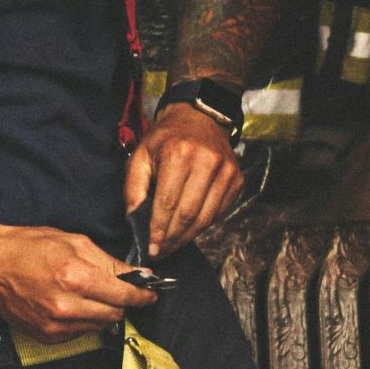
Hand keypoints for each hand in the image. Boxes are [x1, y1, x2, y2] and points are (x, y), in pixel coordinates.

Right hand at [0, 224, 159, 344]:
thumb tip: (135, 275)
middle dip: (120, 302)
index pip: (124, 295)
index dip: (142, 294)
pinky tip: (68, 303)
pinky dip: (81, 320)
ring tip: (83, 292)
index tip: (150, 293)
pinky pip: (78, 333)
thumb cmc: (27, 247)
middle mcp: (66, 305)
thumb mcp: (72, 241)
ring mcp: (55, 324)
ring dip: (100, 311)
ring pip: (99, 326)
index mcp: (75, 276)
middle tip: (113, 289)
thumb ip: (107, 261)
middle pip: (115, 314)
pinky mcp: (46, 335)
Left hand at [123, 103, 242, 258]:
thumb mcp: (141, 154)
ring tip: (173, 245)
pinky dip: (203, 226)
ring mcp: (226, 171)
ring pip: (206, 218)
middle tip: (161, 251)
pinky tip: (189, 230)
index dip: (159, 229)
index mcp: (179, 154)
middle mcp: (206, 162)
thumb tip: (133, 219)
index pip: (168, 202)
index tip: (152, 247)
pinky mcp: (236, 180)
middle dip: (172, 238)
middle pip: (188, 214)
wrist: (199, 118)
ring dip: (187, 237)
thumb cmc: (166, 138)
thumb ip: (133, 187)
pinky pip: (219, 213)